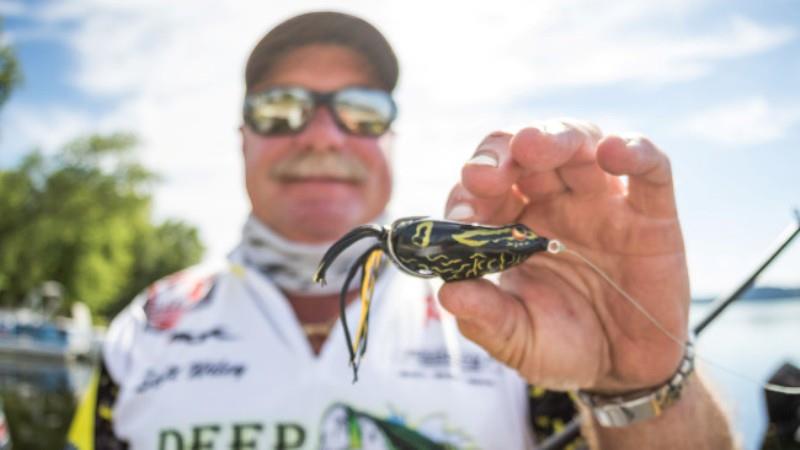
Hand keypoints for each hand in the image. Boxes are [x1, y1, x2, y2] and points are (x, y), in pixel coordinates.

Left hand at [438, 119, 689, 392]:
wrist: (623, 373)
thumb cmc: (562, 345)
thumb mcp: (517, 338)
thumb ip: (485, 317)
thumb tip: (448, 293)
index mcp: (512, 223)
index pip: (483, 189)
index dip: (468, 193)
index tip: (460, 217)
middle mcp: (553, 202)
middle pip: (526, 151)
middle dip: (501, 154)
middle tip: (485, 175)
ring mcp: (601, 202)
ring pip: (580, 143)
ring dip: (555, 137)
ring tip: (533, 146)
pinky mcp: (652, 214)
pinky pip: (649, 169)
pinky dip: (635, 151)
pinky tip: (615, 152)